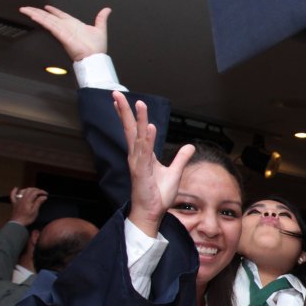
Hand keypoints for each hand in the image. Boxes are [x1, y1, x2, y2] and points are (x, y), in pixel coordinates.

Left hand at [9, 187, 47, 225]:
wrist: (17, 223)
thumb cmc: (26, 219)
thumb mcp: (35, 211)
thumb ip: (38, 202)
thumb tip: (43, 197)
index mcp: (28, 200)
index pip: (35, 192)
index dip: (41, 191)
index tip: (45, 194)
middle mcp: (22, 199)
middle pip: (29, 189)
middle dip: (36, 189)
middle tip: (41, 192)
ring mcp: (17, 200)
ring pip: (23, 190)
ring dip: (29, 189)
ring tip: (33, 191)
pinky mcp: (14, 203)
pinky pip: (13, 195)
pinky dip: (14, 191)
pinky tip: (16, 188)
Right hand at [19, 5, 111, 61]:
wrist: (95, 58)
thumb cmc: (97, 48)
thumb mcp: (100, 29)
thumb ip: (101, 18)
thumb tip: (107, 10)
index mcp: (75, 25)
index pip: (60, 15)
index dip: (53, 11)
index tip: (46, 7)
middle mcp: (67, 27)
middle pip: (49, 17)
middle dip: (38, 12)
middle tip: (28, 7)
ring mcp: (63, 31)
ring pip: (47, 20)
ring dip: (36, 14)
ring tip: (26, 9)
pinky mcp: (61, 35)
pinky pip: (50, 26)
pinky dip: (42, 20)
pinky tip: (34, 16)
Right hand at [116, 91, 192, 235]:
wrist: (152, 212)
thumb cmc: (159, 195)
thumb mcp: (175, 173)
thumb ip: (181, 158)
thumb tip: (190, 146)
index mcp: (143, 155)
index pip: (134, 131)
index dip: (129, 115)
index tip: (123, 100)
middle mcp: (137, 156)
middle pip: (129, 129)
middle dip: (123, 111)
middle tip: (115, 93)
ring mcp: (138, 163)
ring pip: (137, 137)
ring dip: (138, 119)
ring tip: (138, 103)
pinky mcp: (141, 172)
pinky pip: (145, 153)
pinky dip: (147, 140)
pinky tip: (149, 127)